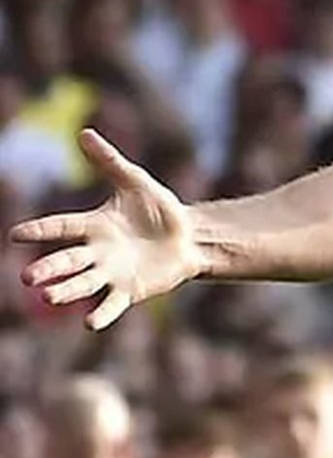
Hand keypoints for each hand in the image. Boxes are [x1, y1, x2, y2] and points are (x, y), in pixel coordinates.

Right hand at [11, 129, 204, 328]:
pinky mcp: (130, 290)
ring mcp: (112, 273)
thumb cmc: (159, 208)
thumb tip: (83, 132)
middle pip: (66, 261)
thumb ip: (109, 161)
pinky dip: (102, 314)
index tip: (15, 234)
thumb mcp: (135, 182)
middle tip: (27, 277)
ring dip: (66, 291)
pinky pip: (112, 304)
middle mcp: (96, 252)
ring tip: (48, 298)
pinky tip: (89, 324)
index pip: (61, 226)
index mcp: (93, 225)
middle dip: (48, 269)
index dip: (40, 230)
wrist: (189, 235)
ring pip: (83, 284)